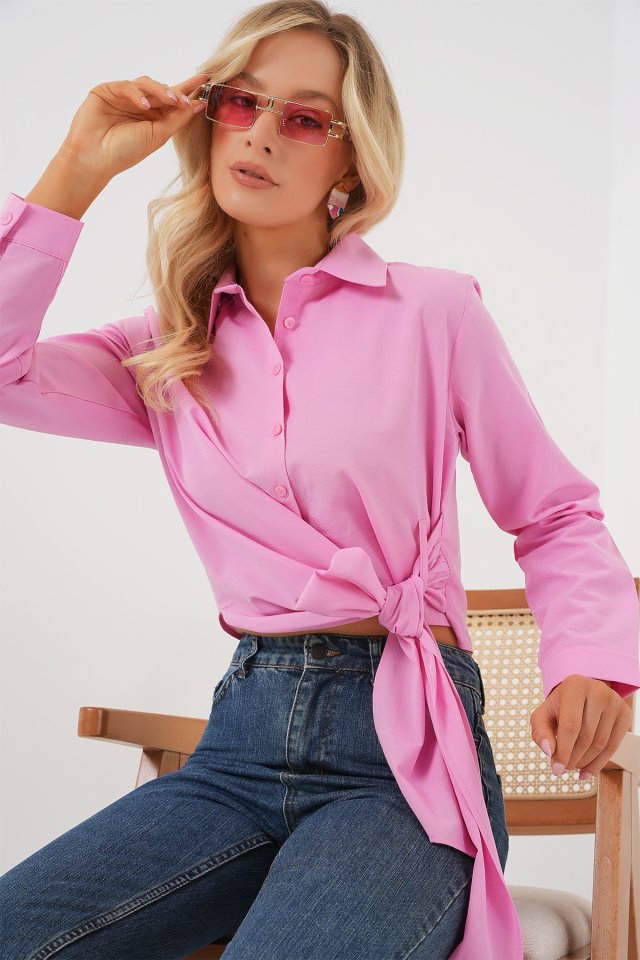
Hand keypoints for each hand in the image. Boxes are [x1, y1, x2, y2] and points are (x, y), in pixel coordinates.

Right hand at [62, 72, 209, 180]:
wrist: (95, 159)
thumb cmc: (125, 152)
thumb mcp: (158, 136)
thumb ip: (178, 119)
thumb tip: (199, 105)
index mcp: (153, 117)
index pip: (173, 100)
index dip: (189, 89)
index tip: (207, 80)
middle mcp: (139, 104)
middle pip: (162, 89)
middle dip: (176, 91)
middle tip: (187, 97)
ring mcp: (123, 97)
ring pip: (146, 84)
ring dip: (160, 90)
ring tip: (171, 100)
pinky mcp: (107, 90)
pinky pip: (127, 86)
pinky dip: (137, 94)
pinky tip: (143, 106)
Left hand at [531, 674, 631, 779]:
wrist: (581, 695)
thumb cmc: (560, 706)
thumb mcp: (543, 714)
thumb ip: (540, 732)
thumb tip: (549, 751)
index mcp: (575, 686)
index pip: (571, 726)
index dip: (563, 751)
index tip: (556, 768)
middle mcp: (598, 691)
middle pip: (586, 737)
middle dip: (573, 759)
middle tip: (564, 768)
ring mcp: (614, 702)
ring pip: (600, 744)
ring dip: (585, 762)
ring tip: (573, 765)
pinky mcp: (624, 714)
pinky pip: (613, 746)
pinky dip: (599, 763)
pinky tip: (587, 770)